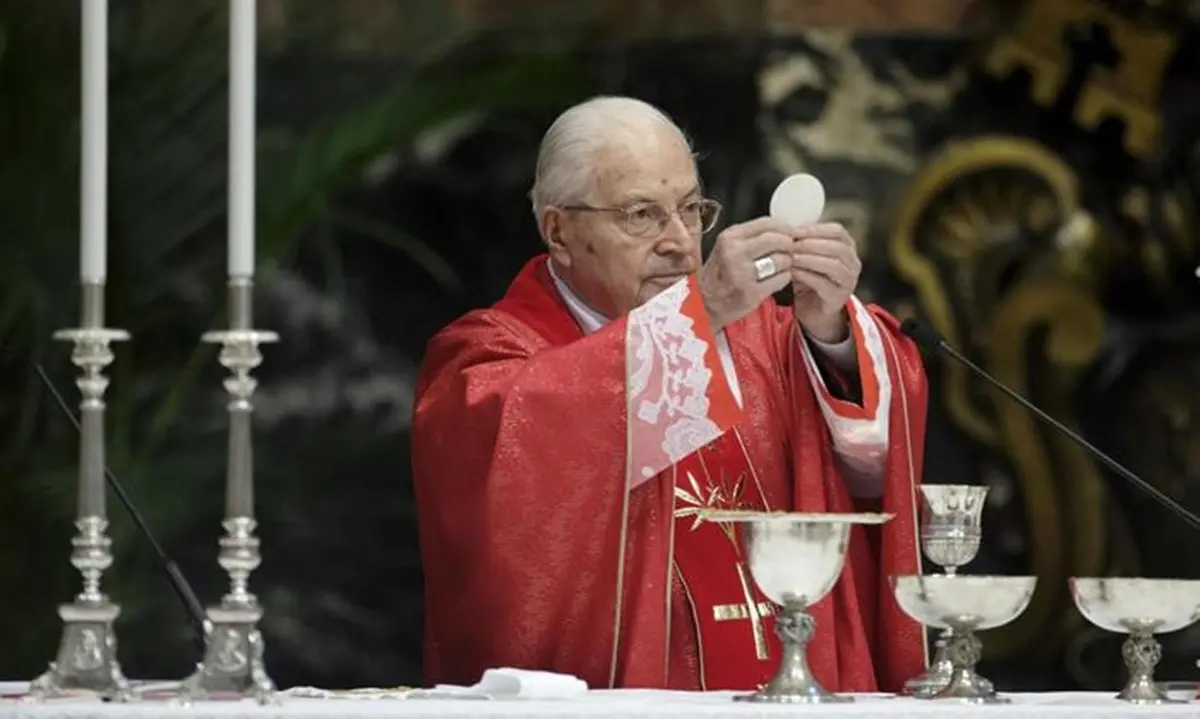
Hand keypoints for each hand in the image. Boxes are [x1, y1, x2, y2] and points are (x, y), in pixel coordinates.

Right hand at [698, 217, 795, 331]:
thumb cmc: (718, 275)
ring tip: (780, 267)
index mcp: (729, 237)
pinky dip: (784, 278)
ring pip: (782, 259)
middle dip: (788, 245)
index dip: (784, 227)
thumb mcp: (726, 247)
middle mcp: (734, 253)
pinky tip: (776, 279)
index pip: (767, 223)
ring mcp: (743, 274)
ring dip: (787, 263)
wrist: (703, 304)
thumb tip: (782, 228)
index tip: (790, 232)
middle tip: (788, 250)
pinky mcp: (752, 292)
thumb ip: (750, 236)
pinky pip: (781, 279)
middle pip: (777, 239)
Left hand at [791, 223, 860, 342]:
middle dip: (811, 244)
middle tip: (790, 245)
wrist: (813, 310)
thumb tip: (785, 227)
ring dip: (810, 259)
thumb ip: (801, 242)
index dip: (815, 229)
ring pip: (834, 266)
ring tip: (791, 258)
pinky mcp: (839, 298)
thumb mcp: (806, 256)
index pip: (838, 231)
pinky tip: (793, 273)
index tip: (794, 230)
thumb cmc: (808, 278)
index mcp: (847, 247)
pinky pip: (825, 284)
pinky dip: (807, 276)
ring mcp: (849, 281)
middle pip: (838, 247)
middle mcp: (853, 263)